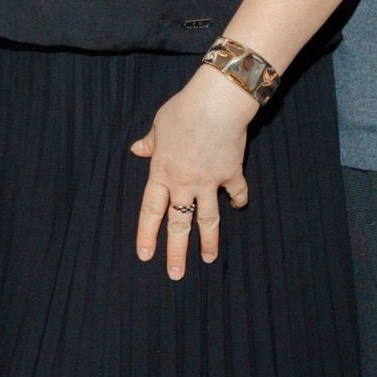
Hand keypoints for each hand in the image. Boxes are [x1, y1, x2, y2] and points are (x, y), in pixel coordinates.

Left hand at [129, 66, 255, 281]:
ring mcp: (209, 181)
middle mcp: (183, 183)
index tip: (145, 256)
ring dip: (209, 241)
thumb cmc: (183, 109)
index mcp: (161, 172)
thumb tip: (136, 149)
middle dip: (176, 252)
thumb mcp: (159, 124)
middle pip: (178, 224)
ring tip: (209, 259)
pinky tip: (240, 206)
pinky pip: (236, 192)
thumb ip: (149, 142)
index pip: (150, 211)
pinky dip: (239, 199)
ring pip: (208, 219)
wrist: (216, 102)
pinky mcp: (231, 173)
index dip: (147, 235)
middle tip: (175, 274)